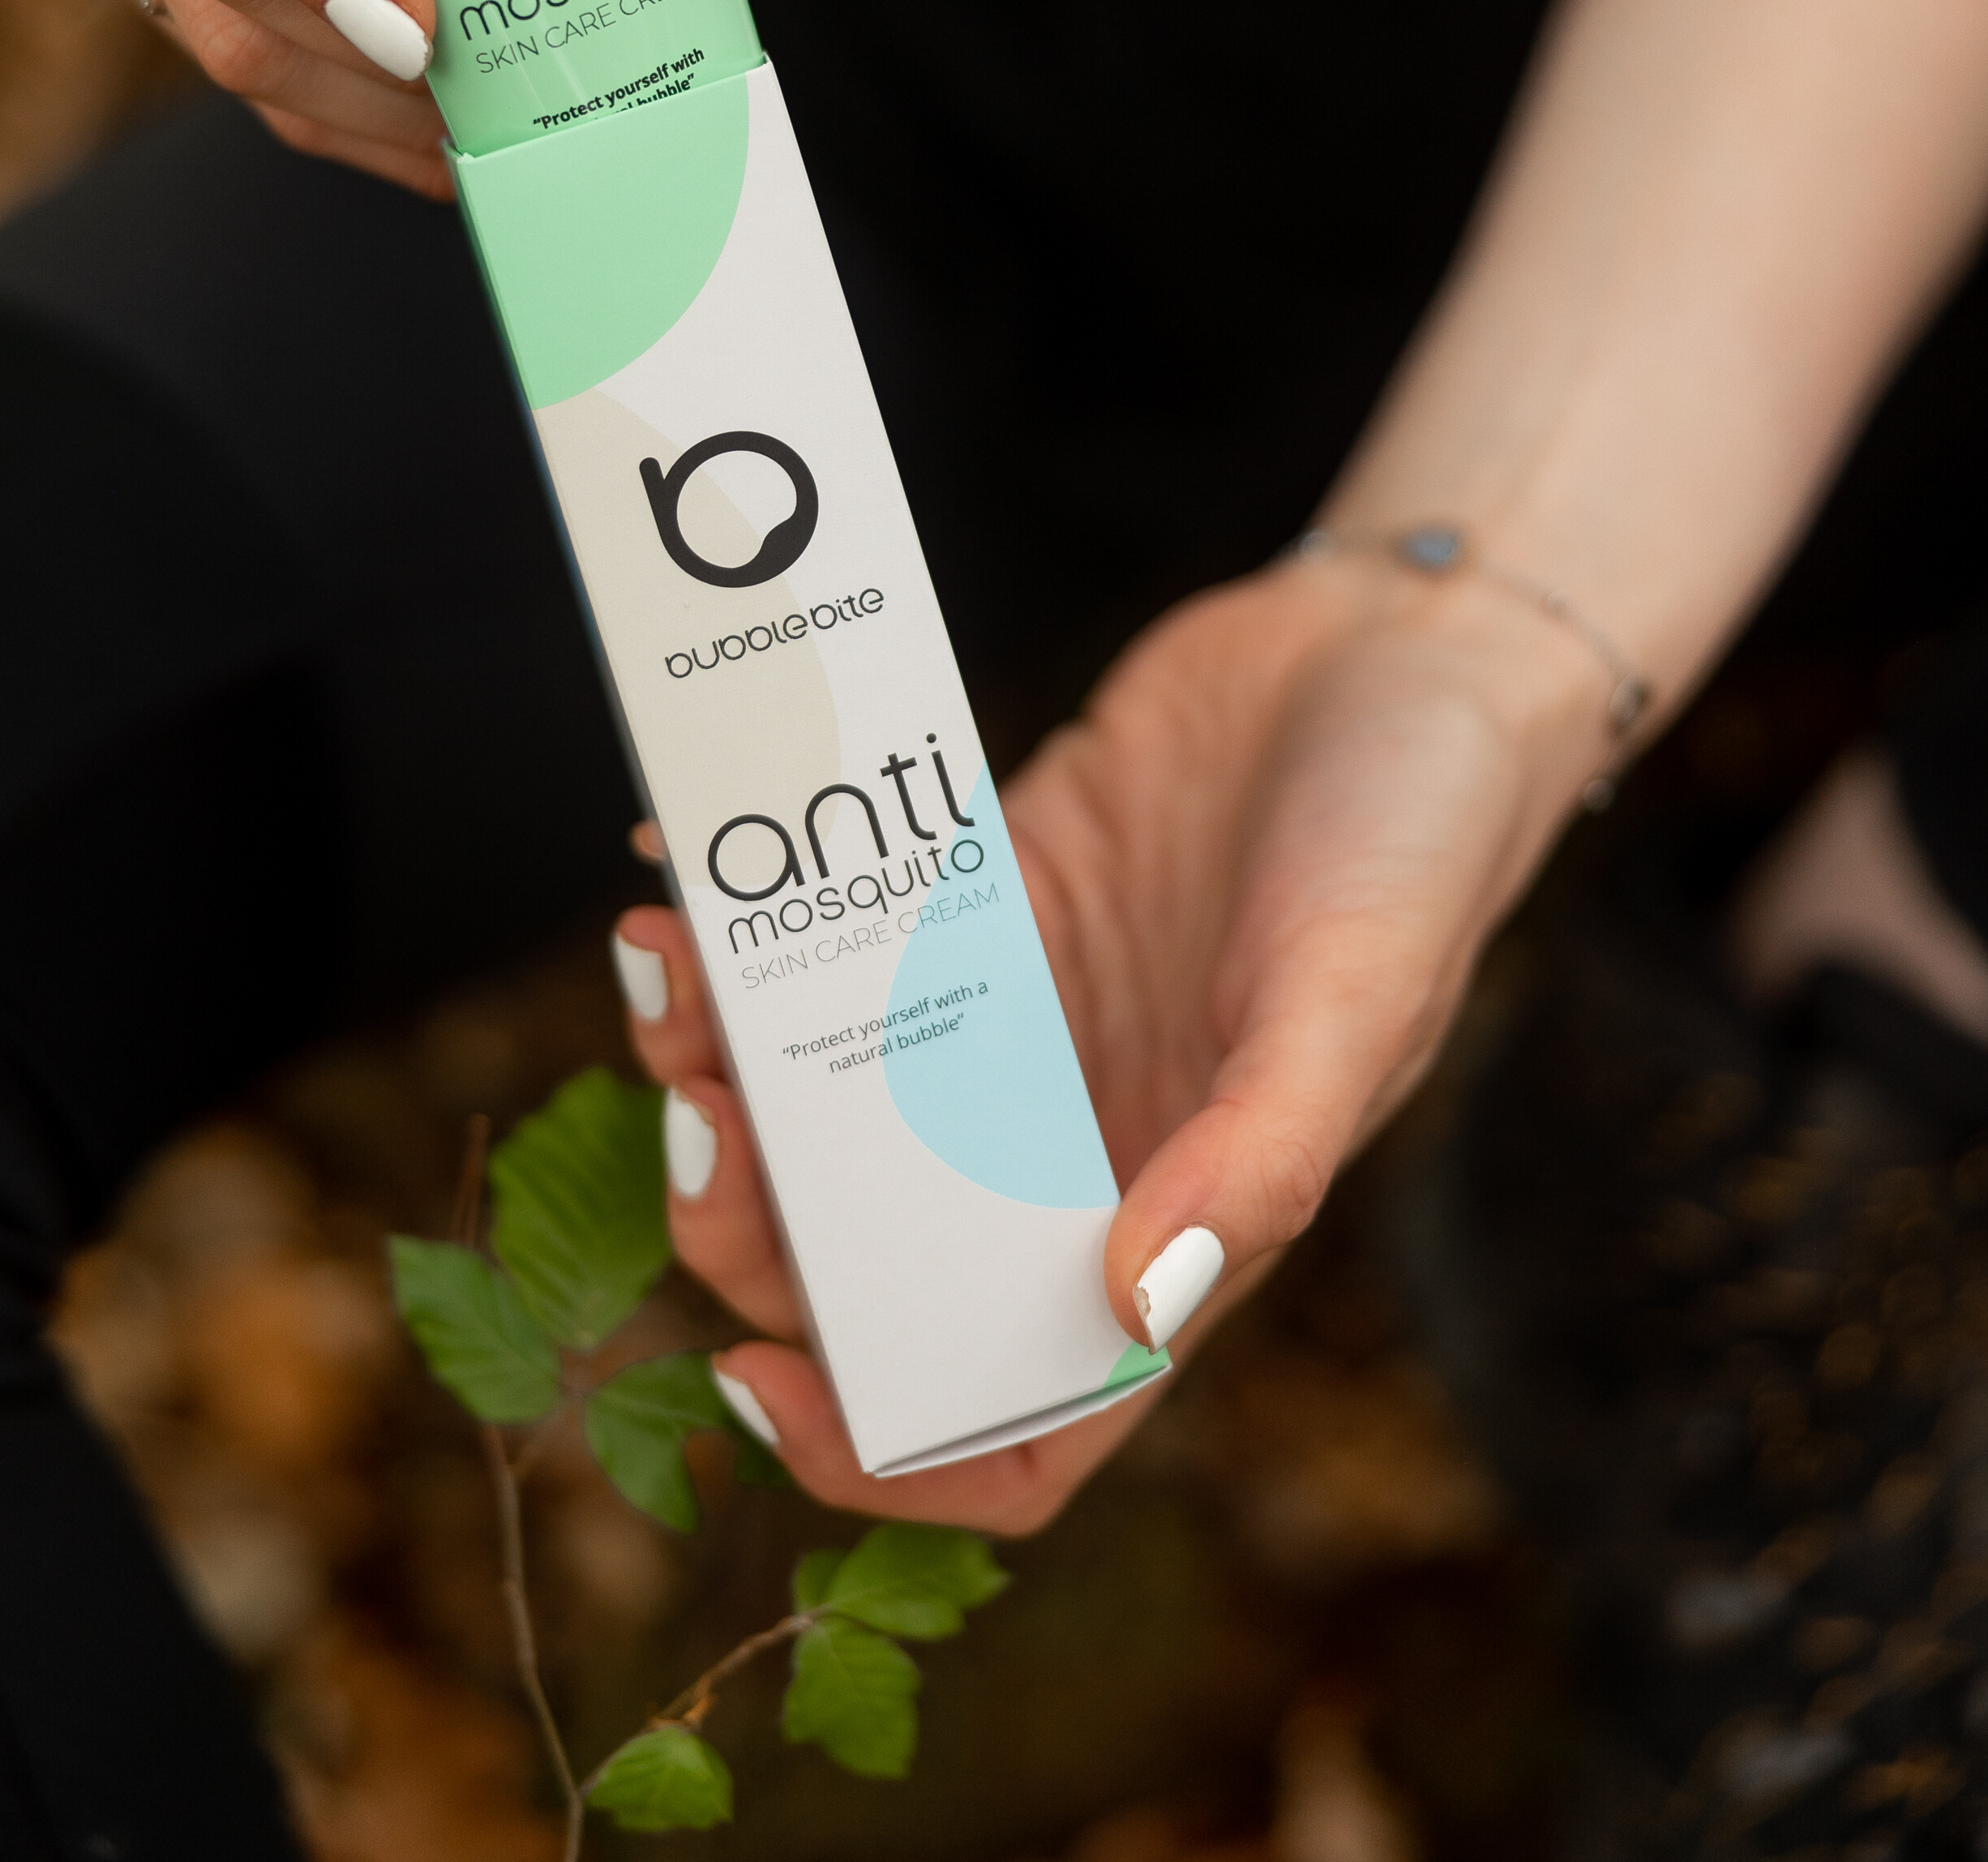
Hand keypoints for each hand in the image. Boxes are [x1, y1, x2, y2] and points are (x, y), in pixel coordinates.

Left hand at [613, 551, 1615, 1532]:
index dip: (875, 1446)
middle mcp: (1069, 1147)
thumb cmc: (1421, 837)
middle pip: (864, 1256)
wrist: (1401, 641)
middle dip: (748, 1217)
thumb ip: (1261, 1157)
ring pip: (825, 1099)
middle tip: (692, 1111)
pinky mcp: (980, 888)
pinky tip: (682, 854)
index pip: (1013, 1425)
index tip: (749, 1378)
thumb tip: (1134, 1305)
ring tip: (667, 961)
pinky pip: (837, 934)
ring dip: (721, 1057)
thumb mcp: (1359, 998)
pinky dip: (752, 912)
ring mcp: (1014, 1018)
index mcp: (1172, 1228)